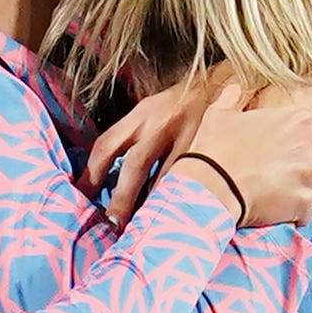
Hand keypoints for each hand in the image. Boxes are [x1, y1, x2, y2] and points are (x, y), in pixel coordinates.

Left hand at [86, 77, 224, 222]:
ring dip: (154, 205)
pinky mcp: (214, 148)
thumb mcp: (154, 110)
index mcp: (142, 114)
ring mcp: (190, 136)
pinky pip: (195, 180)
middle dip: (121, 198)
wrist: (228, 83)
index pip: (107, 144)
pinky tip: (179, 214)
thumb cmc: (185, 104)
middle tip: (111, 224)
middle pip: (135, 166)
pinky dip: (184, 198)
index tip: (83, 197)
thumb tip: (107, 172)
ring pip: (167, 178)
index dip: (91, 174)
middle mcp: (162, 123)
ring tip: (145, 229)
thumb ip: (133, 136)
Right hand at [180, 78, 311, 227]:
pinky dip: (291, 215)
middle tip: (273, 175)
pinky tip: (270, 209)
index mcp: (298, 119)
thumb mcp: (220, 114)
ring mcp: (309, 174)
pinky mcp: (304, 202)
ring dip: (296, 193)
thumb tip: (235, 90)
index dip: (307, 146)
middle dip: (299, 170)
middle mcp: (310, 145)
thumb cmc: (215, 151)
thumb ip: (234, 98)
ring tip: (269, 193)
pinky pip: (305, 212)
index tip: (290, 155)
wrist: (210, 185)